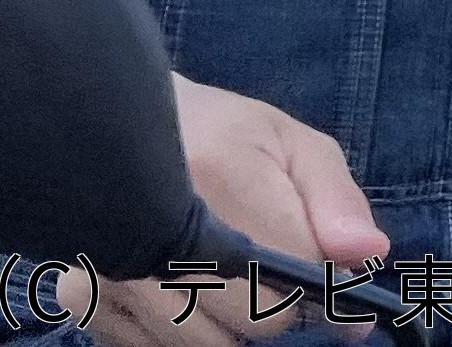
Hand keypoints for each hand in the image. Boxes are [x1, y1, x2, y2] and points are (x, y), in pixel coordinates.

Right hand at [57, 75, 389, 345]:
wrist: (121, 126)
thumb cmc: (221, 136)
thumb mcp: (292, 145)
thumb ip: (337, 201)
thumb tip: (370, 256)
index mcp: (218, 173)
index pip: (295, 272)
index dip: (329, 286)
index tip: (343, 289)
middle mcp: (157, 226)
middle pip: (255, 321)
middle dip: (281, 304)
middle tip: (272, 268)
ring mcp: (110, 266)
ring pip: (208, 346)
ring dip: (232, 326)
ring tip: (226, 275)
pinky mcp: (81, 298)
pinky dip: (185, 334)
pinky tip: (185, 292)